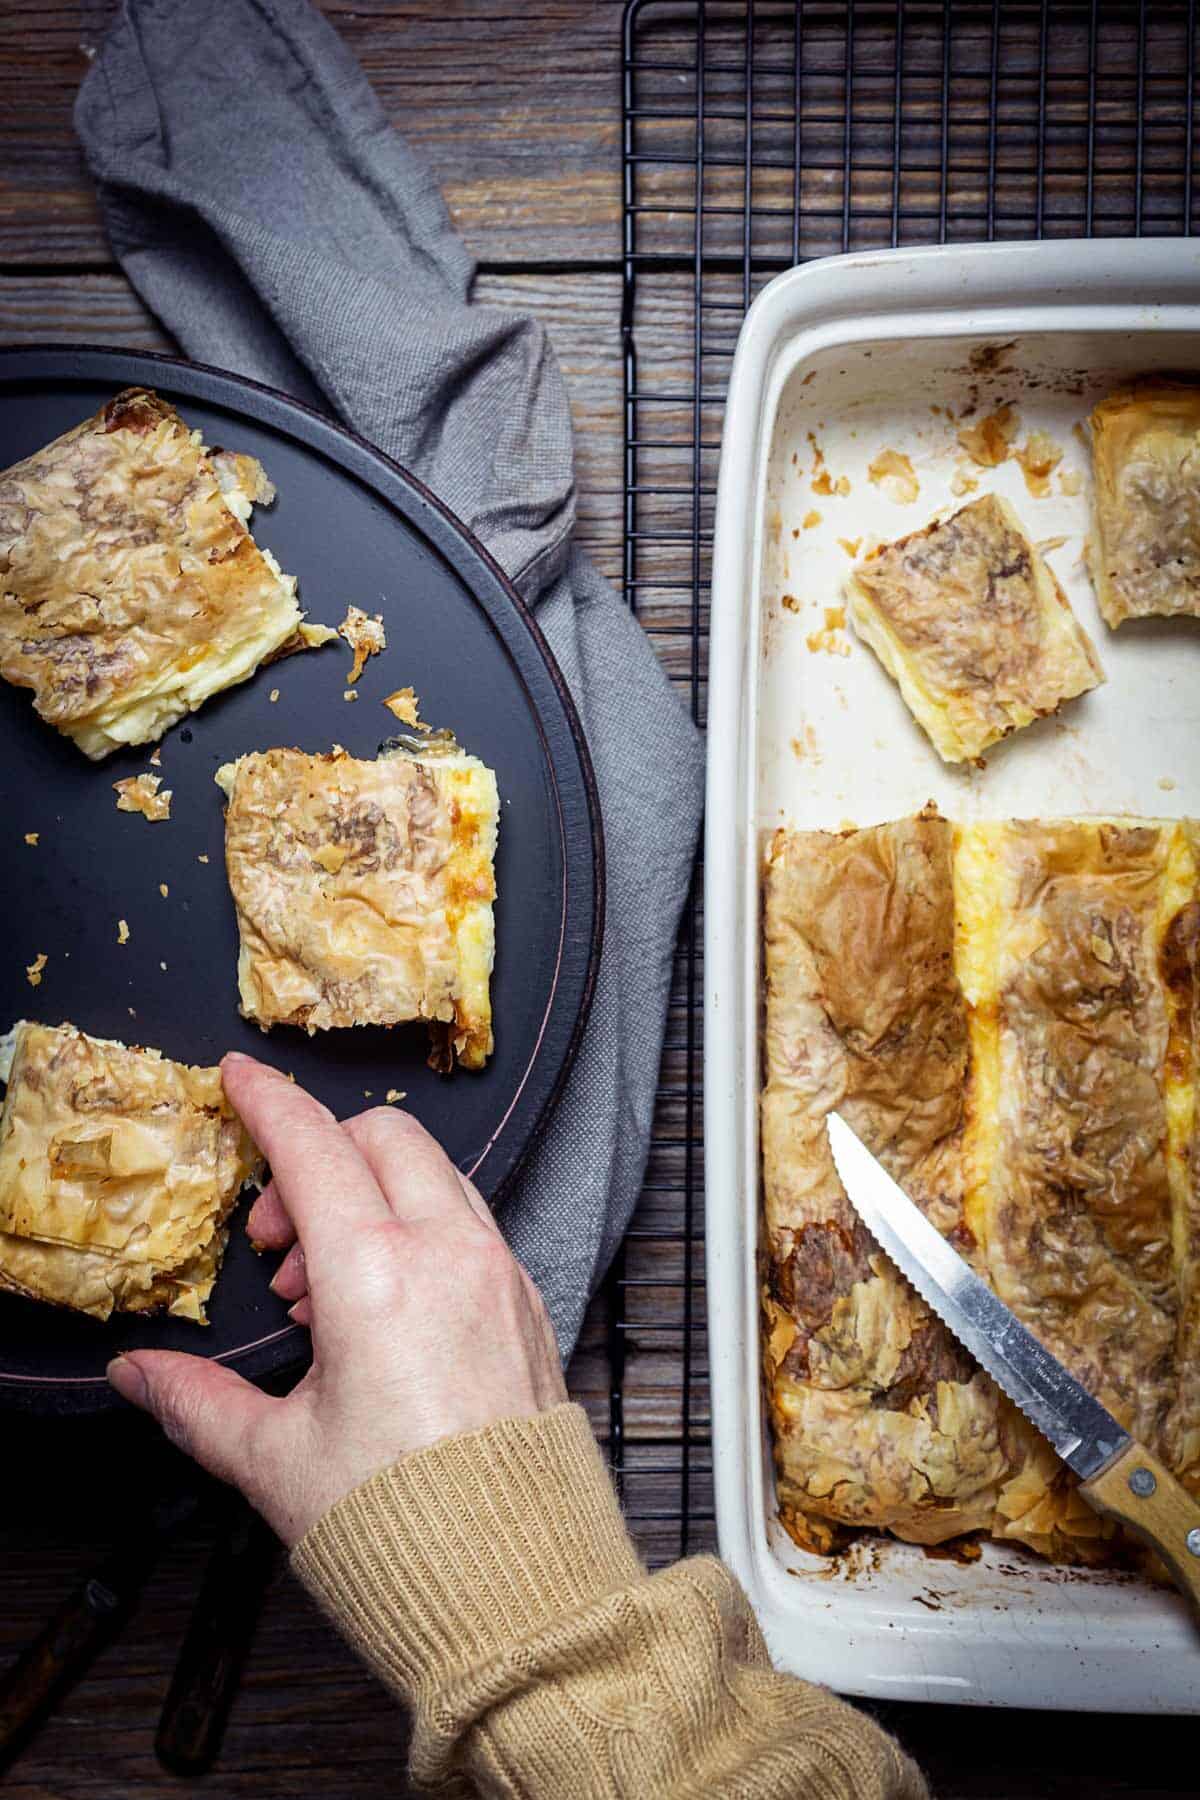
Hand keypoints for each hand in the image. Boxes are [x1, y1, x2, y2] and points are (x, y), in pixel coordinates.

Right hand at [107, 1053, 565, 1545]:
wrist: (517, 1587)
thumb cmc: (407, 1526)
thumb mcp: (276, 1461)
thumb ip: (197, 1400)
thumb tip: (141, 1373)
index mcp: (378, 1276)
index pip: (313, 1147)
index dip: (268, 1102)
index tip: (241, 1080)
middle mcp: (449, 1255)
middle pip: (381, 1138)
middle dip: (318, 1156)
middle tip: (277, 1239)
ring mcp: (499, 1274)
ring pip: (434, 1174)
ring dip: (371, 1194)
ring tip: (325, 1290)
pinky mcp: (528, 1303)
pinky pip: (471, 1223)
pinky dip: (420, 1229)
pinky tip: (386, 1306)